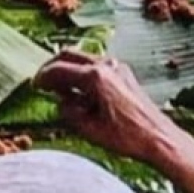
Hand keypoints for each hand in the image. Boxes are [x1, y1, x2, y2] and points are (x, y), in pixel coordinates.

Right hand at [34, 51, 189, 167]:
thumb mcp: (89, 129)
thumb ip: (69, 112)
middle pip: (70, 54)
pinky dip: (83, 73)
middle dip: (53, 67)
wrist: (159, 138)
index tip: (34, 86)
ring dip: (69, 69)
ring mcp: (117, 67)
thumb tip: (61, 101)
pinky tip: (81, 92)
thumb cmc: (126, 137)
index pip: (59, 69)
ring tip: (62, 91)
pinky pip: (96, 65)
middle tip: (43, 82)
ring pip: (83, 58)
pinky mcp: (124, 73)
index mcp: (95, 77)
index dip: (43, 77)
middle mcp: (106, 65)